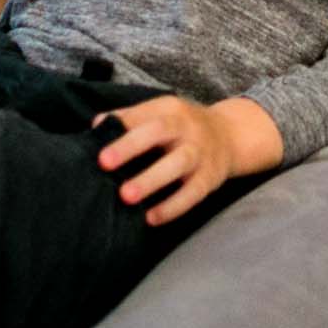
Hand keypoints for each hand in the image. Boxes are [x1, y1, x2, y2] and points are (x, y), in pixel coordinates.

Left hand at [92, 95, 277, 226]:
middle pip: (161, 131)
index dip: (121, 124)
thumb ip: (130, 118)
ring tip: (127, 196)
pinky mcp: (210, 178)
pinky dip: (173, 206)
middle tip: (104, 164)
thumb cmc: (182, 128)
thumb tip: (97, 126)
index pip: (143, 113)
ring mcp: (201, 153)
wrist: (231, 135)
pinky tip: (151, 218)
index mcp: (171, 109)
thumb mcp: (161, 113)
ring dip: (152, 180)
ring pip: (179, 163)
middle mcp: (187, 128)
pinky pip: (193, 193)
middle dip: (131, 146)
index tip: (96, 137)